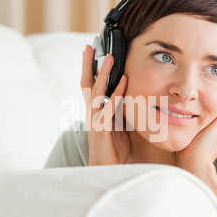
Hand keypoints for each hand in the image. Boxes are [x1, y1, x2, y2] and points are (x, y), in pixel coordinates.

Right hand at [80, 45, 129, 164]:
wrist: (105, 170)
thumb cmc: (112, 149)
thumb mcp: (118, 126)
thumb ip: (120, 111)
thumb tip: (129, 97)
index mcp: (96, 111)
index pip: (90, 86)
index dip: (89, 70)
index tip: (89, 53)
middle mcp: (92, 113)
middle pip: (87, 84)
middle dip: (88, 65)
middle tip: (88, 46)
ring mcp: (95, 120)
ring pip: (96, 92)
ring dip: (102, 73)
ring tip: (108, 58)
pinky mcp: (101, 128)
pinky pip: (109, 107)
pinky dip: (117, 93)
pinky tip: (124, 81)